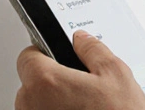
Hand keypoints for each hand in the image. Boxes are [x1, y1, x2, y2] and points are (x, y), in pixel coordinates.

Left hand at [15, 31, 144, 109]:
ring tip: (82, 108)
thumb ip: (94, 50)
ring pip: (34, 105)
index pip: (28, 56)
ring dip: (51, 103)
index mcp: (46, 82)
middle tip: (78, 87)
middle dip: (51, 81)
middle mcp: (32, 105)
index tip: (58, 58)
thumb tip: (82, 41)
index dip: (45, 54)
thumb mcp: (117, 76)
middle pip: (30, 83)